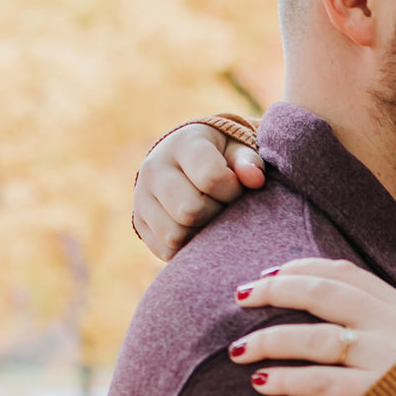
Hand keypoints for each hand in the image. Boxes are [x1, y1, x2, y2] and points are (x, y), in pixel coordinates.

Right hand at [134, 122, 264, 260]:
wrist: (184, 162)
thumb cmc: (220, 158)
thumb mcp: (237, 151)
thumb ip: (249, 162)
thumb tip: (256, 179)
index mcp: (182, 145)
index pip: (210, 177)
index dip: (232, 191)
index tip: (236, 189)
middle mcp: (154, 168)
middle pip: (190, 211)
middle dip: (215, 213)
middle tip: (222, 205)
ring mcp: (141, 196)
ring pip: (175, 235)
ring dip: (201, 234)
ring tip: (209, 216)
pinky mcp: (139, 222)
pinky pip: (166, 250)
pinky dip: (187, 247)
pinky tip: (197, 229)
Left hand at [229, 260, 395, 395]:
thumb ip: (381, 323)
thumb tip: (328, 310)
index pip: (343, 273)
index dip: (301, 268)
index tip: (268, 274)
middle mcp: (394, 326)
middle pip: (322, 295)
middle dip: (274, 292)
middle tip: (239, 298)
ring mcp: (386, 360)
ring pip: (314, 338)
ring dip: (268, 341)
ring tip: (236, 350)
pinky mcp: (377, 395)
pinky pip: (321, 382)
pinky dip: (286, 380)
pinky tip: (260, 383)